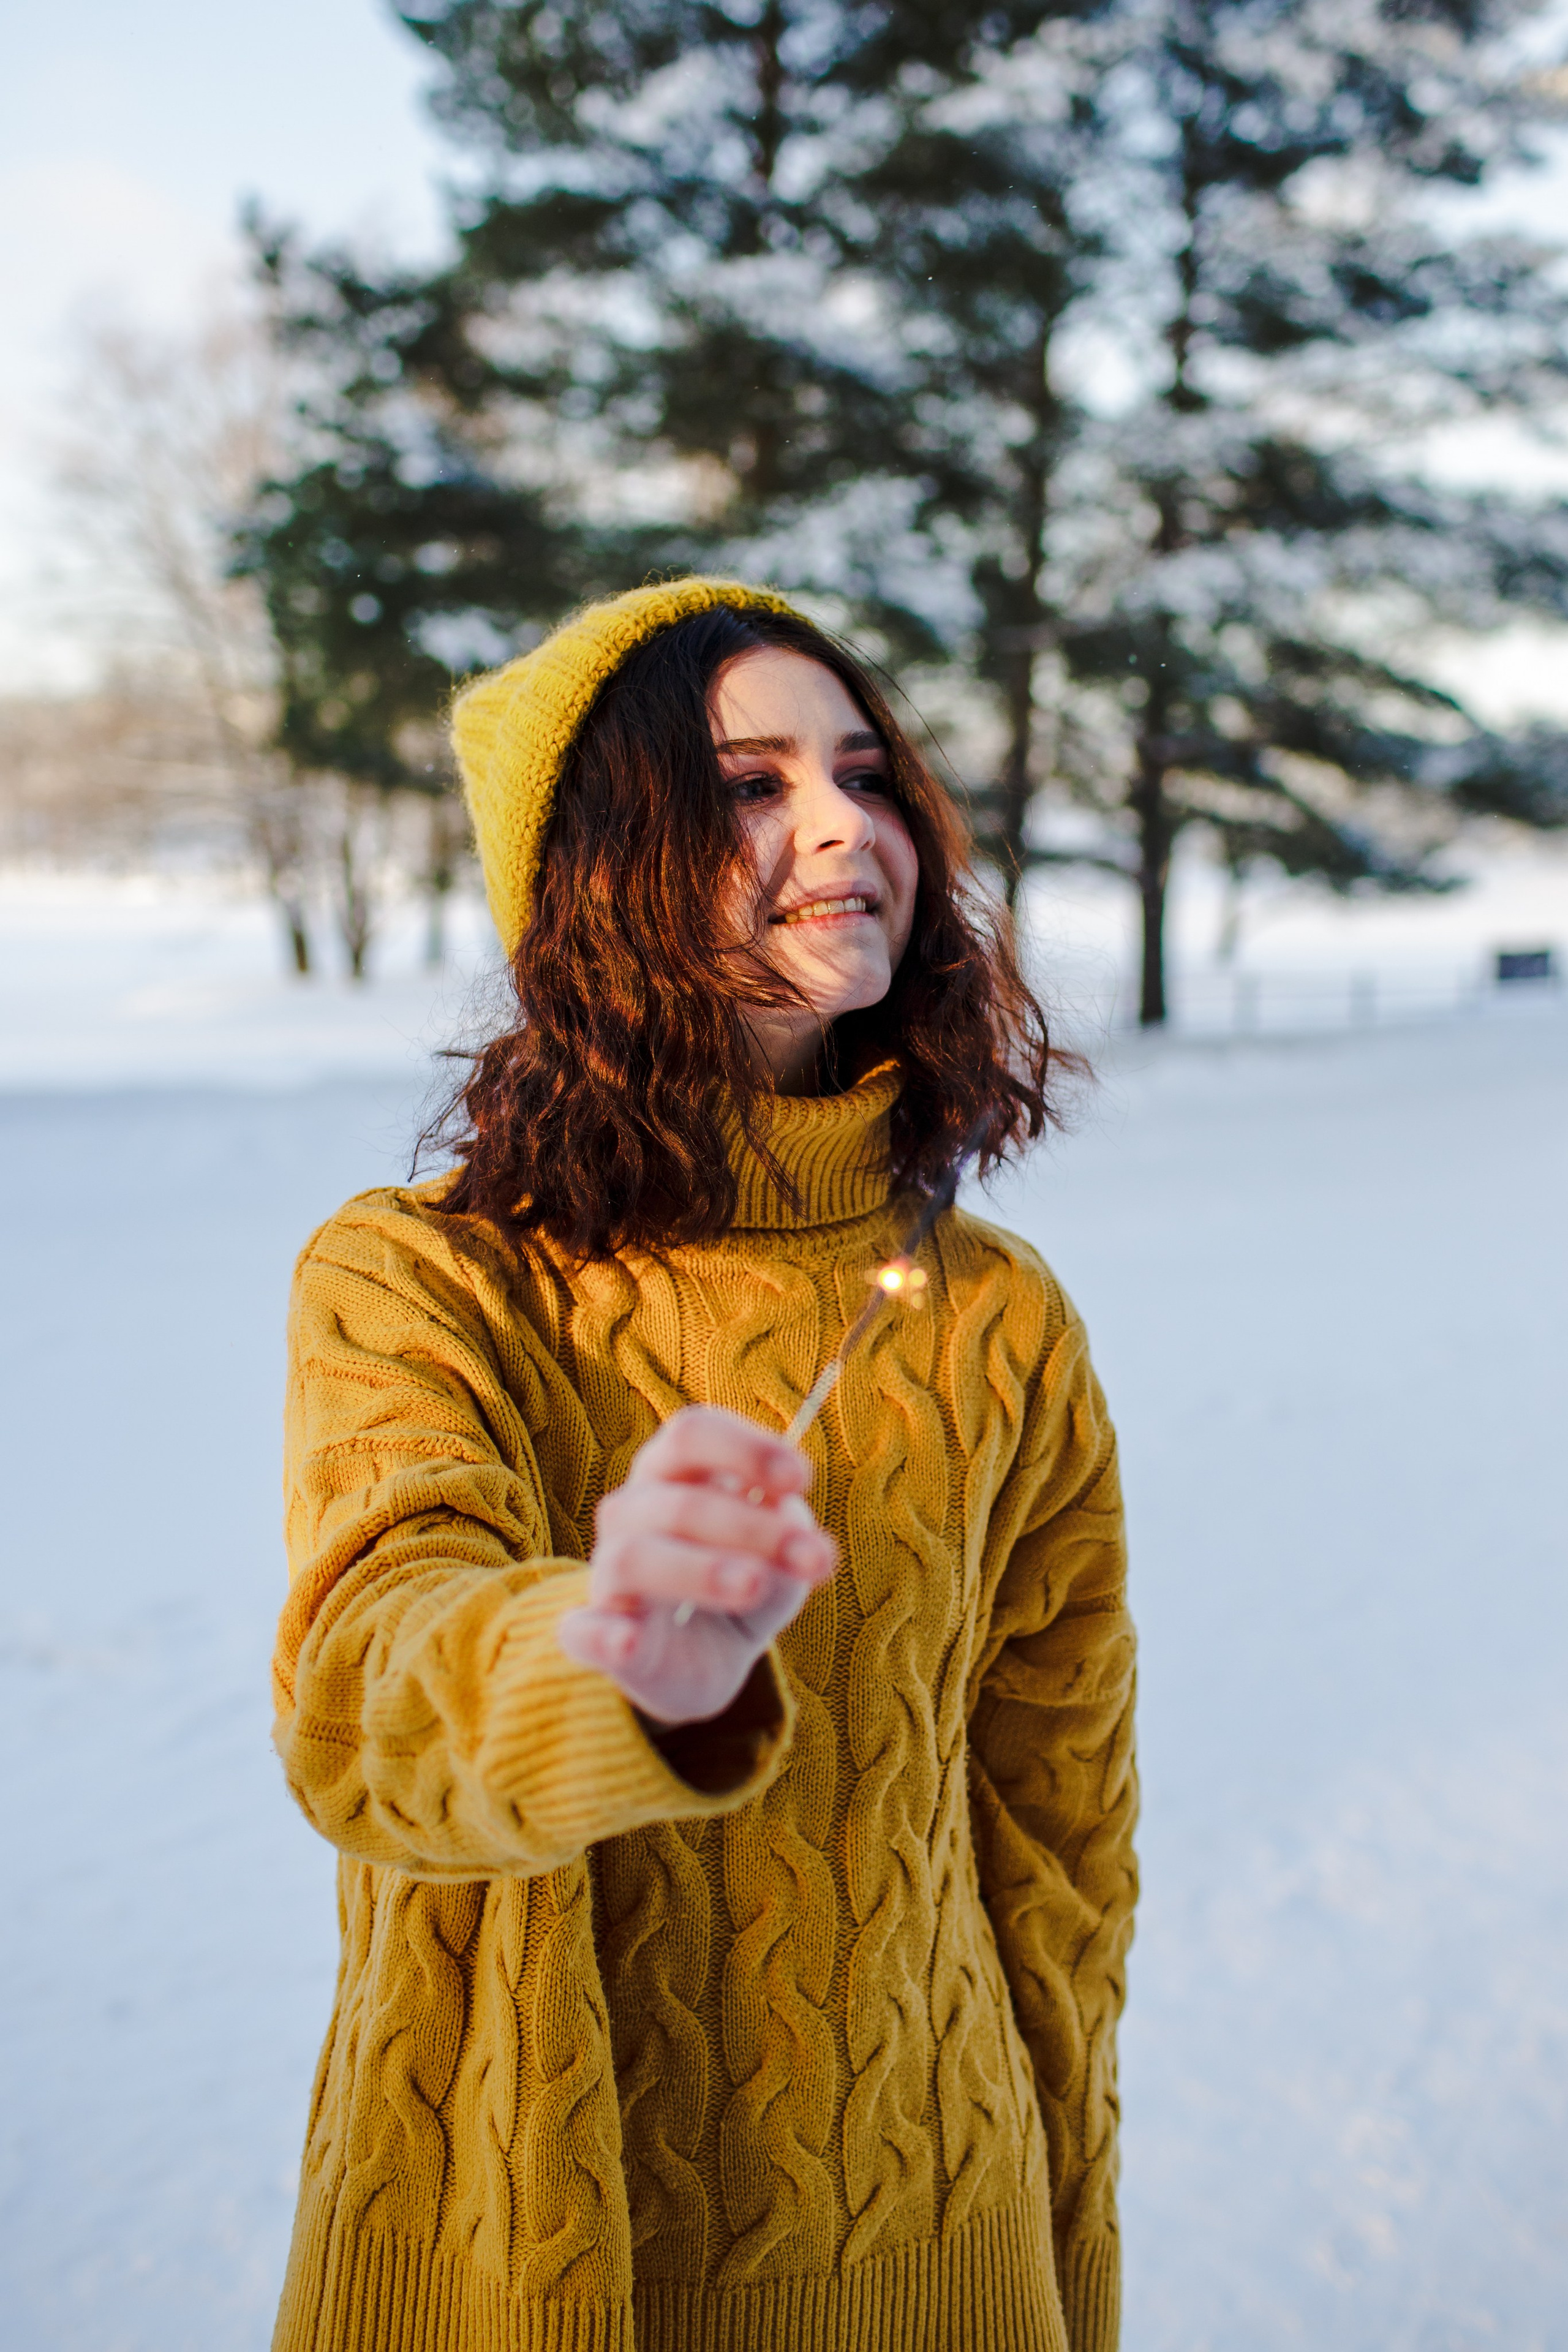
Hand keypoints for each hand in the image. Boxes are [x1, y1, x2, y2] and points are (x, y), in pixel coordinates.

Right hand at [556, 1405, 835, 1725]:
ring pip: (634, 1559)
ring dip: (699, 1570)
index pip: (692, 1435)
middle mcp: (632, 1514)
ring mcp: (607, 1576)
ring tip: (753, 1586)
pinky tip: (630, 1642)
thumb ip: (790, 1540)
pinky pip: (583, 1631)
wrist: (696, 1663)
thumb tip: (792, 1520)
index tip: (801, 1479)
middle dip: (754, 1527)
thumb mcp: (779, 1564)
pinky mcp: (594, 1638)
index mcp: (673, 1474)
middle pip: (680, 1502)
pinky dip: (603, 1634)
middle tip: (816, 1558)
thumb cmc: (736, 1585)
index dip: (745, 1448)